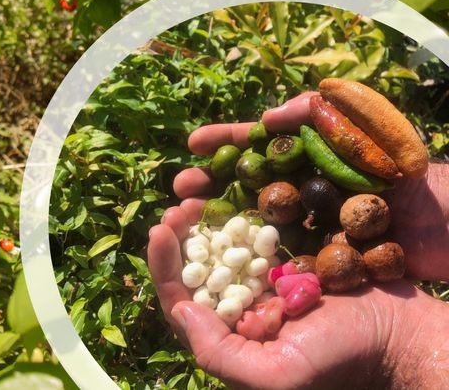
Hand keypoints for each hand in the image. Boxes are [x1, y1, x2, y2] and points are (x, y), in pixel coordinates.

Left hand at [148, 200, 436, 389]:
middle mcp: (239, 303)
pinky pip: (256, 227)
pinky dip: (240, 208)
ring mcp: (263, 276)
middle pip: (195, 264)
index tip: (159, 229)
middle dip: (179, 233)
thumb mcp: (277, 375)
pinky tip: (233, 189)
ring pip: (219, 242)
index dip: (164, 264)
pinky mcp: (289, 253)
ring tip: (197, 193)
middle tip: (178, 202)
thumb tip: (180, 311)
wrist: (399, 335)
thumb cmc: (341, 360)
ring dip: (205, 217)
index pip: (181, 297)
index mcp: (227, 332)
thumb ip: (220, 355)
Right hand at [181, 92, 448, 280]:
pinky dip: (252, 263)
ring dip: (220, 226)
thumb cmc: (428, 179)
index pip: (262, 145)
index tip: (193, 144)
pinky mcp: (327, 266)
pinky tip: (224, 265)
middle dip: (210, 187)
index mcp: (318, 158)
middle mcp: (311, 194)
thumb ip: (326, 115)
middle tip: (180, 193)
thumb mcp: (378, 132)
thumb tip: (266, 118)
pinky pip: (283, 263)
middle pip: (247, 187)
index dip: (225, 142)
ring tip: (189, 226)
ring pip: (256, 225)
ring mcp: (317, 231)